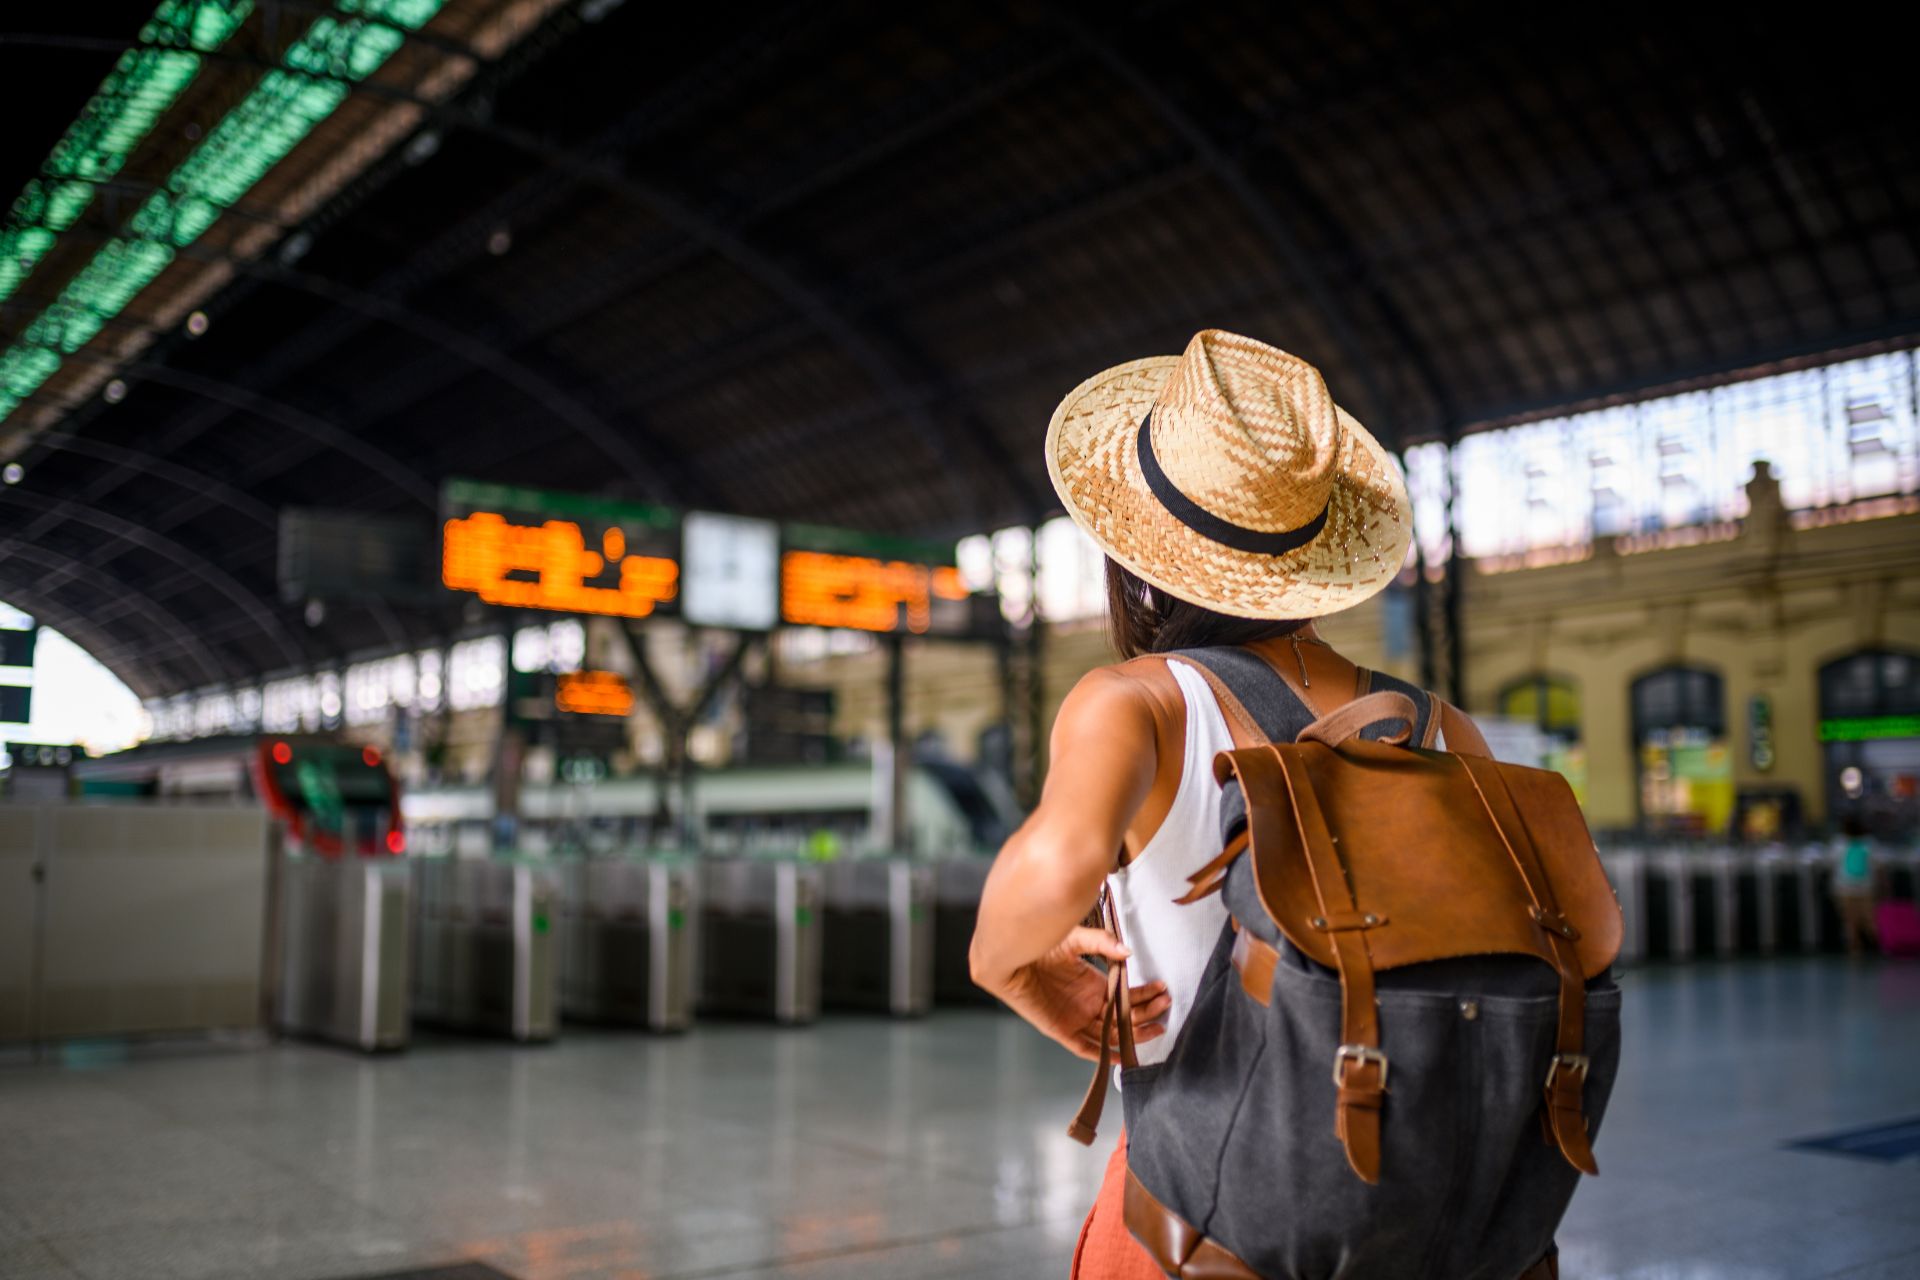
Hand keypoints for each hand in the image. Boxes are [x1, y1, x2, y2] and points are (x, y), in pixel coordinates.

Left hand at [995, 926, 1172, 1061]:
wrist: (1010, 955)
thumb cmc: (1040, 944)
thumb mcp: (1075, 939)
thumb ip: (1102, 943)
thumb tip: (1128, 953)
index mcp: (1094, 986)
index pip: (1127, 997)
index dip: (1146, 996)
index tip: (1162, 990)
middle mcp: (1088, 1005)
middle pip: (1125, 1017)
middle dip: (1148, 1012)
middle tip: (1165, 1004)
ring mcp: (1076, 1019)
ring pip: (1113, 1034)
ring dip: (1135, 1032)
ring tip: (1158, 1024)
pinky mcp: (1061, 1031)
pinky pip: (1087, 1048)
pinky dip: (1104, 1054)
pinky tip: (1123, 1053)